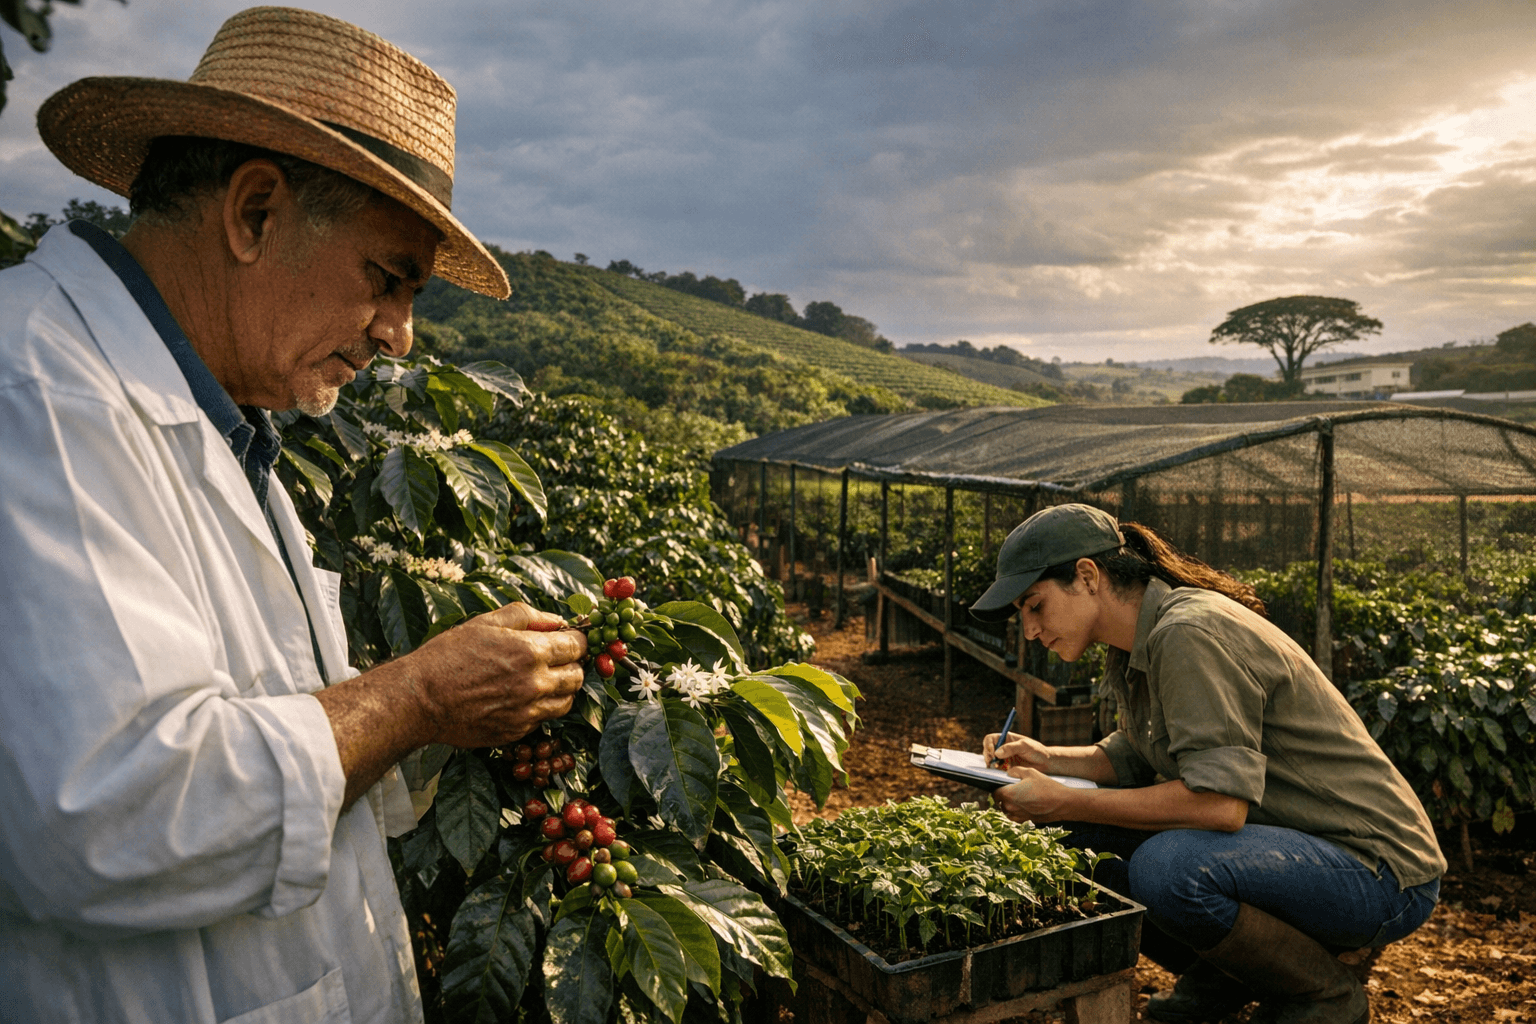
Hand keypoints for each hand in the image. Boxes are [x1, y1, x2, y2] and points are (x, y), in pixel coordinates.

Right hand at [403, 601, 587, 748]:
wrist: (420, 698)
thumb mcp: (486, 623)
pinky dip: (540, 708)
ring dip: (561, 689)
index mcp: (530, 652)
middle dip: (573, 665)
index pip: (577, 646)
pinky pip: (543, 719)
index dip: (577, 640)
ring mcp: (527, 712)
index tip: (571, 638)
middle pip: (578, 676)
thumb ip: (527, 616)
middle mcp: (534, 684)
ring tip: (543, 679)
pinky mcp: (516, 731)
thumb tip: (557, 620)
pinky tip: (522, 697)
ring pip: (566, 702)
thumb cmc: (449, 656)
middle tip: (559, 659)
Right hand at [983, 731, 1050, 771]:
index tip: (993, 753)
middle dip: (988, 757)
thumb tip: (997, 753)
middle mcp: (1003, 748)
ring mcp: (1004, 759)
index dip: (988, 745)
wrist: (1046, 764)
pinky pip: (997, 770)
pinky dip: (997, 772)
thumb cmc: (1037, 751)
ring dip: (992, 765)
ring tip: (999, 769)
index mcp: (1006, 738)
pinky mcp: (1006, 769)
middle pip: (987, 750)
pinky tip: (1003, 773)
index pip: (990, 739)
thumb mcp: (1025, 746)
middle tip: (993, 763)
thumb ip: (1011, 748)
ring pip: (990, 761)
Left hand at [991, 768, 1068, 823]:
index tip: (1002, 785)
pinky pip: (1015, 817)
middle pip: (1000, 802)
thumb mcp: (1030, 772)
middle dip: (1003, 796)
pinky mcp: (1026, 821)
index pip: (995, 793)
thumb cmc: (1047, 786)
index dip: (997, 788)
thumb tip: (1008, 773)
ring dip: (1009, 804)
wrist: (1062, 803)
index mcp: (1009, 794)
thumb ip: (1015, 771)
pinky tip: (1025, 804)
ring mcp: (1018, 816)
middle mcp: (1011, 807)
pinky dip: (1016, 811)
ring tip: (1019, 797)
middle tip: (1012, 789)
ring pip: (1007, 811)